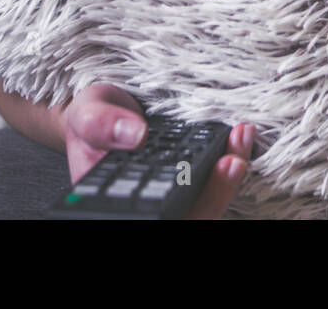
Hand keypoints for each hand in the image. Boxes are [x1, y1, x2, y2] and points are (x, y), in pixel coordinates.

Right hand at [61, 83, 254, 219]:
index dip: (174, 209)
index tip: (189, 179)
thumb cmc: (94, 119)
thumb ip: (101, 123)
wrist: (104, 111)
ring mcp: (173, 197)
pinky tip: (240, 138)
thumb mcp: (87, 113)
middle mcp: (149, 205)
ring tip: (240, 139)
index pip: (149, 215)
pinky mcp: (191, 181)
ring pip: (206, 206)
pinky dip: (230, 165)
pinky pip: (215, 186)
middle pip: (189, 216)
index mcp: (117, 203)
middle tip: (231, 161)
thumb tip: (135, 135)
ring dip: (229, 179)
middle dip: (215, 194)